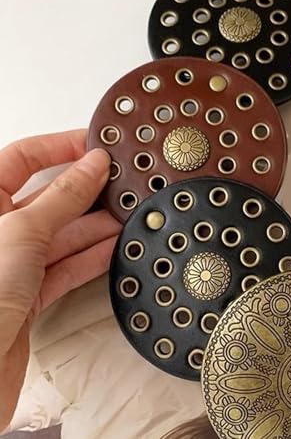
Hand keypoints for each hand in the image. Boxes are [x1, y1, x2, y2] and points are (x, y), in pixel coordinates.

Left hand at [0, 130, 120, 430]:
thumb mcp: (22, 231)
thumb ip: (63, 196)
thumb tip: (94, 164)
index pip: (21, 158)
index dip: (60, 147)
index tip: (97, 145)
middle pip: (49, 197)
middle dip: (87, 191)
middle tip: (124, 183)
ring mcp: (13, 263)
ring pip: (62, 234)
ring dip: (97, 226)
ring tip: (130, 214)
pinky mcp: (28, 293)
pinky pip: (66, 266)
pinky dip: (92, 257)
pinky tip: (117, 246)